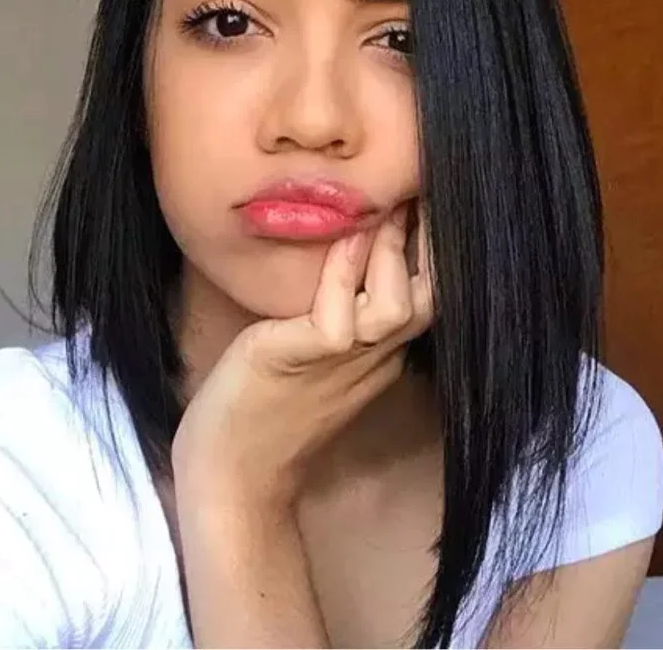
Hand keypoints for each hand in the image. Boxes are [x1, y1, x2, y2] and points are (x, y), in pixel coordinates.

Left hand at [172, 202, 431, 508]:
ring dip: (391, 253)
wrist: (230, 472)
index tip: (423, 199)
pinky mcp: (306, 359)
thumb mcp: (308, 350)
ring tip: (381, 209)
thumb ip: (335, 308)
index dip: (432, 248)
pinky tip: (339, 240)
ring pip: (400, 306)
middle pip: (432, 298)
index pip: (425, 293)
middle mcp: (374, 358)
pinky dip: (343, 273)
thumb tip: (339, 245)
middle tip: (415, 189)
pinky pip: (340, 315)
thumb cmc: (260, 404)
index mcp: (378, 353)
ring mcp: (344, 362)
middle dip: (432, 242)